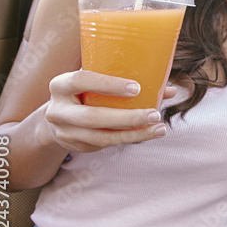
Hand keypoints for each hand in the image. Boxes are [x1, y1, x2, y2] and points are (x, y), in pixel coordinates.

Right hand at [44, 70, 172, 152]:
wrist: (57, 118)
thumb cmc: (85, 92)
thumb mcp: (95, 82)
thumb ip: (126, 81)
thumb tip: (168, 89)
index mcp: (60, 86)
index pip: (81, 81)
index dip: (108, 84)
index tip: (136, 88)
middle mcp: (57, 110)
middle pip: (93, 117)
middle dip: (127, 118)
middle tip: (155, 114)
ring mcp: (64, 132)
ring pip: (101, 137)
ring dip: (134, 134)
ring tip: (159, 128)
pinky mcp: (75, 146)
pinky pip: (105, 144)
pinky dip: (128, 139)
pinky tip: (147, 133)